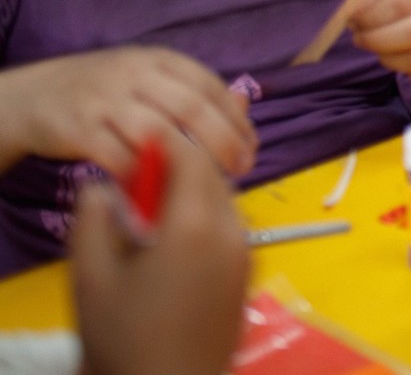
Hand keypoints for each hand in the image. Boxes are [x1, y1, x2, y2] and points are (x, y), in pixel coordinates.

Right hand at [0, 48, 255, 178]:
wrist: (35, 95)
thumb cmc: (106, 92)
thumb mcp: (149, 78)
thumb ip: (193, 91)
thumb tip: (244, 105)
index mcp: (159, 59)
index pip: (209, 85)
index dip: (235, 118)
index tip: (251, 147)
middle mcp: (135, 74)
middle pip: (190, 107)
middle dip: (223, 140)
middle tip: (240, 168)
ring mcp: (105, 100)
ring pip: (157, 132)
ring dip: (186, 162)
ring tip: (204, 185)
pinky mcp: (79, 129)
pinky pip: (117, 156)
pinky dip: (141, 175)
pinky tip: (156, 190)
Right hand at [69, 131, 248, 374]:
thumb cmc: (124, 337)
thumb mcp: (92, 276)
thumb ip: (94, 219)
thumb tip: (102, 184)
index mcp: (196, 225)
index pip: (193, 156)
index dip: (166, 143)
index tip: (140, 146)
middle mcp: (234, 232)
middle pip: (215, 176)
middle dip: (182, 168)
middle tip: (144, 180)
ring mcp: (247, 255)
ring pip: (226, 201)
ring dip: (196, 194)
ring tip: (155, 213)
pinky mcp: (248, 275)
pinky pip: (232, 229)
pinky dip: (208, 220)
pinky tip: (175, 244)